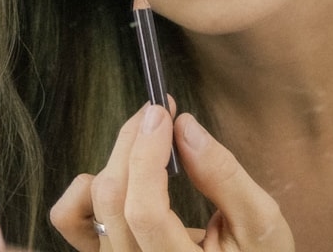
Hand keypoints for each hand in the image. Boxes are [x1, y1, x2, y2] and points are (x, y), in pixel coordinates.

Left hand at [51, 103, 293, 250]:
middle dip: (133, 142)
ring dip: (115, 160)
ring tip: (147, 141)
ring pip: (91, 204)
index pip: (145, 211)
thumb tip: (185, 126)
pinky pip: (70, 218)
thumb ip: (224, 176)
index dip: (148, 154)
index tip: (163, 112)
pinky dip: (85, 188)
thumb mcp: (261, 221)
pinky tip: (118, 173)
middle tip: (159, 110)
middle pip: (114, 198)